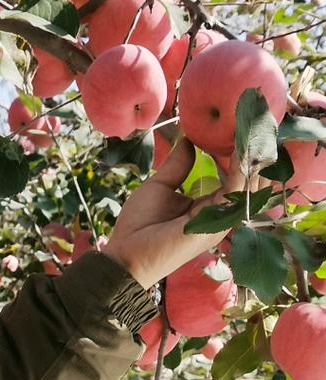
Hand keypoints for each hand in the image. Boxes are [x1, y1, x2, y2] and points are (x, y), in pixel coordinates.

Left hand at [101, 137, 250, 290]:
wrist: (125, 254)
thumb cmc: (139, 224)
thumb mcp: (160, 186)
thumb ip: (177, 166)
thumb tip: (188, 140)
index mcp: (207, 205)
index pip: (231, 177)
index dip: (236, 154)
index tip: (238, 128)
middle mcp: (218, 212)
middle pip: (246, 182)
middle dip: (251, 155)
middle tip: (253, 125)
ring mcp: (219, 220)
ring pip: (247, 187)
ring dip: (251, 160)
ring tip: (252, 132)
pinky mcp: (214, 224)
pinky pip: (234, 195)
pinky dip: (239, 173)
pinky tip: (240, 152)